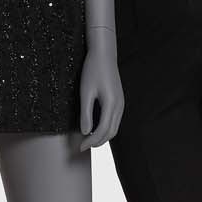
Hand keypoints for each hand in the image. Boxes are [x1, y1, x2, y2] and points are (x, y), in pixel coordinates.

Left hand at [78, 31, 123, 148]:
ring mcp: (121, 103)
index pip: (103, 131)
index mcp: (111, 104)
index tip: (80, 146)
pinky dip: (105, 128)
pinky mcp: (119, 100)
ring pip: (114, 127)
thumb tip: (86, 132)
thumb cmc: (93, 70)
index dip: (91, 141)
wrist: (104, 54)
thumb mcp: (85, 92)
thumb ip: (86, 113)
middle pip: (111, 132)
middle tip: (82, 145)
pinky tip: (94, 127)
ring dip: (102, 136)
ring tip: (87, 138)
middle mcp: (119, 106)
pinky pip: (114, 120)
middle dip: (97, 142)